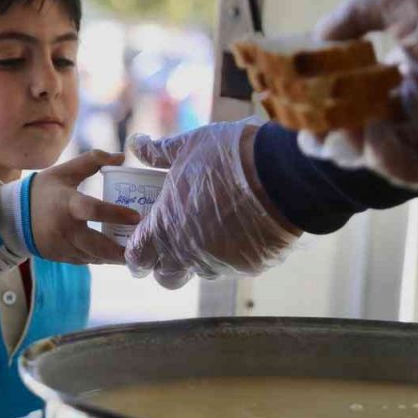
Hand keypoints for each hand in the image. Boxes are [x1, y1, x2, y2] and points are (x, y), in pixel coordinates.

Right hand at [30, 150, 139, 264]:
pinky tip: (113, 254)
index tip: (137, 217)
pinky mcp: (61, 258)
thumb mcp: (64, 171)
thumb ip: (92, 161)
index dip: (116, 214)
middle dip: (121, 252)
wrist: (12, 217)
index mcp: (67, 205)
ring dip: (113, 257)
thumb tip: (121, 157)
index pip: (94, 211)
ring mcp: (62, 247)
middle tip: (142, 249)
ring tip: (133, 252)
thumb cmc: (42, 191)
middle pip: (98, 247)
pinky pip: (86, 261)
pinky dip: (100, 258)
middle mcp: (65, 230)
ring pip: (95, 257)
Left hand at [125, 120, 299, 288]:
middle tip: (174, 242)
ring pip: (201, 272)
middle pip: (166, 276)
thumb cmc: (228, 156)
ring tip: (212, 229)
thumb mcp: (188, 146)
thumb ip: (158, 152)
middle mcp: (188, 253)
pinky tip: (240, 229)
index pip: (138, 258)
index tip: (143, 242)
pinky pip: (233, 267)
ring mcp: (220, 263)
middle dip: (166, 264)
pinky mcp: (249, 266)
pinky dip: (232, 253)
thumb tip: (136, 142)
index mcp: (166, 226)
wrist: (281, 172)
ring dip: (201, 258)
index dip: (137, 253)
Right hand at [304, 0, 417, 188]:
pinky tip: (373, 133)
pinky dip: (384, 156)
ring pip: (377, 156)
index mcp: (409, 76)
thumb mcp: (402, 2)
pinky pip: (407, 168)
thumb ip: (356, 12)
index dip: (325, 103)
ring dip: (350, 147)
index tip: (299, 104)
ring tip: (338, 132)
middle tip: (306, 134)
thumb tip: (317, 33)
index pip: (357, 97)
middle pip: (360, 134)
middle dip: (327, 136)